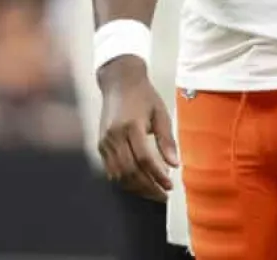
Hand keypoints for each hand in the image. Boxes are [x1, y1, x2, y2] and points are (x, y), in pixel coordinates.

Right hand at [97, 55, 178, 201]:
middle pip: (130, 171)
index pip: (144, 159)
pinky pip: (110, 169)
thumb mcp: (161, 113)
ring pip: (119, 174)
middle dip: (147, 187)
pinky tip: (137, 183)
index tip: (169, 186)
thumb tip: (175, 164)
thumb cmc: (143, 96)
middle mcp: (115, 135)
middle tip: (162, 195)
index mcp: (131, 126)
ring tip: (152, 192)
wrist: (119, 82)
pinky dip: (124, 180)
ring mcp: (105, 141)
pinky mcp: (100, 144)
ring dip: (136, 188)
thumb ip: (167, 140)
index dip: (157, 176)